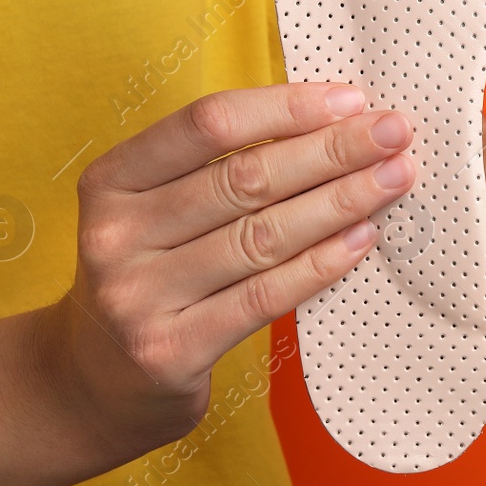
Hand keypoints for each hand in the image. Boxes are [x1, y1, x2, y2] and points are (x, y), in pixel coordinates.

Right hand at [39, 82, 416, 453]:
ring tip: (396, 178)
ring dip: (341, 201)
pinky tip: (362, 238)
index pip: (209, 125)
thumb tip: (331, 121)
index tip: (350, 99)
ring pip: (262, 236)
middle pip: (245, 178)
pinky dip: (321, 264)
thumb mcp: (154, 210)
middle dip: (331, 150)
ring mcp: (138, 296)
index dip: (286, 107)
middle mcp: (116, 234)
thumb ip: (218, 168)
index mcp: (112, 180)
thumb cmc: (150, 274)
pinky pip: (263, 297)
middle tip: (395, 132)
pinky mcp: (170, 351)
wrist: (89, 385)